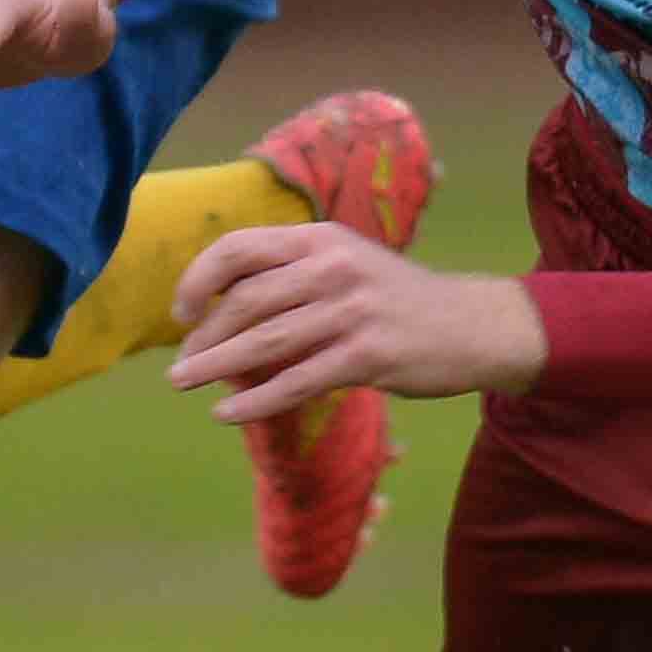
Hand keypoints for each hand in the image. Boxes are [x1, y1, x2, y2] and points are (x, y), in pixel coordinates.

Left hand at [166, 224, 547, 425]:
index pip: (239, 248)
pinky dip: (254, 400)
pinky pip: (296, 381)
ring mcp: (352, 311)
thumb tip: (220, 303)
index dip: (199, 279)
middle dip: (203, 334)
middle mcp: (333, 267)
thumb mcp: (346, 263)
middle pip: (246, 299)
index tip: (181, 313)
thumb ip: (292, 273)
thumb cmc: (394, 299)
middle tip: (180, 365)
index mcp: (320, 238)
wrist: (471, 325)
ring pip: (265, 342)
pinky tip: (225, 413)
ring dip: (215, 365)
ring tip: (183, 384)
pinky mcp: (368, 355)